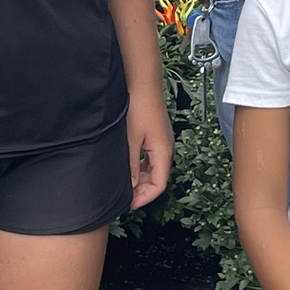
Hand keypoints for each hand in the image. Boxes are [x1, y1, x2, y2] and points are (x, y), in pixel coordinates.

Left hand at [126, 93, 174, 210]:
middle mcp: (166, 150)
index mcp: (163, 152)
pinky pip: (151, 159)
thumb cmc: (138, 108)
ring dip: (140, 179)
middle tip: (124, 196)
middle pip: (158, 179)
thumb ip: (131, 165)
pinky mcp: (156, 138)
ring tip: (123, 184)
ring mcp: (162, 144)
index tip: (129, 204)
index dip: (145, 198)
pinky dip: (141, 168)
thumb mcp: (131, 141)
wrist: (143, 85)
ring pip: (153, 170)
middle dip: (142, 190)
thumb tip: (130, 186)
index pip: (159, 185)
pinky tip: (127, 167)